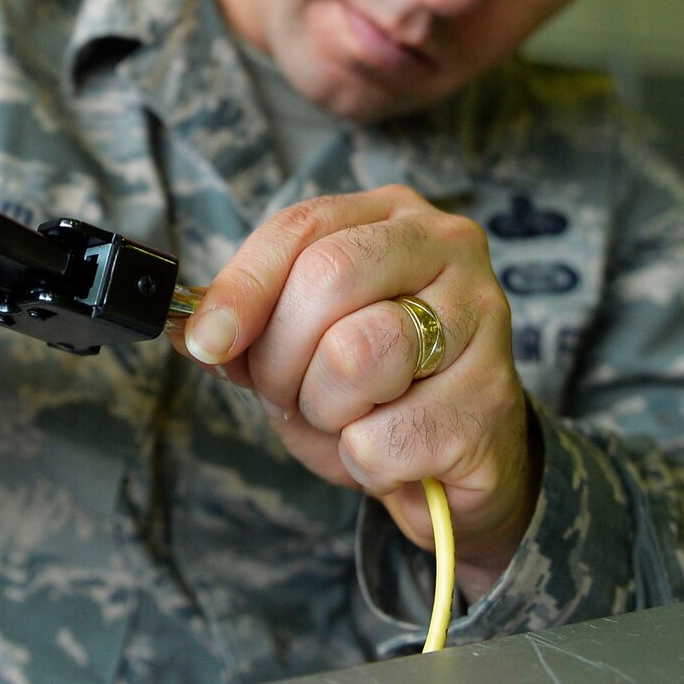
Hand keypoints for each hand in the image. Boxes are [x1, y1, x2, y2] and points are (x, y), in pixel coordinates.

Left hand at [172, 185, 538, 598]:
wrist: (458, 467)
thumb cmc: (377, 392)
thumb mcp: (302, 347)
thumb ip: (250, 329)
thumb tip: (191, 328)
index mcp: (394, 216)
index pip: (303, 226)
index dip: (243, 285)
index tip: (207, 339)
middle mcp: (450, 249)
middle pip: (327, 277)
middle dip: (281, 356)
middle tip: (287, 397)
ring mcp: (483, 319)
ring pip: (356, 354)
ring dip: (326, 411)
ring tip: (351, 421)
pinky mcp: (493, 400)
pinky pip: (384, 438)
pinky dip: (366, 463)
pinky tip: (395, 458)